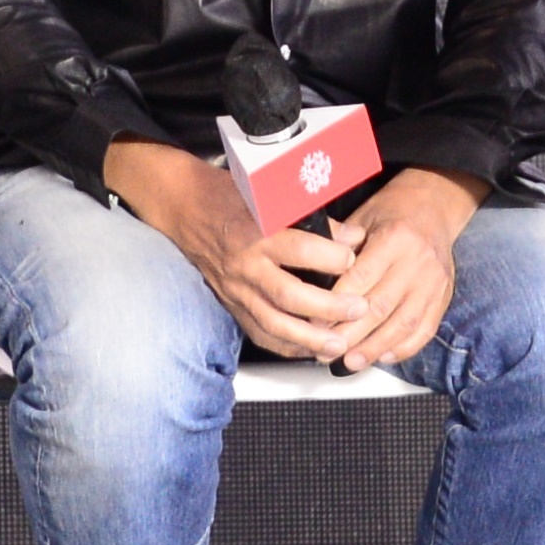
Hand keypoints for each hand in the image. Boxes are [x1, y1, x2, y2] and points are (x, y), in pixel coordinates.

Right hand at [102, 138, 368, 359]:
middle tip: (359, 309)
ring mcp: (236, 289)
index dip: (333, 256)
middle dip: (329, 307)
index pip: (300, 249)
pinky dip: (285, 346)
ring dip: (310, 338)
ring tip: (338, 344)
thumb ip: (311, 215)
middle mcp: (246, 265)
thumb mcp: (269, 194)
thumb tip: (353, 237)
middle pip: (290, 295)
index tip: (355, 256)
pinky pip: (258, 332)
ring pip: (274, 322)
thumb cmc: (230, 196)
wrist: (185, 209)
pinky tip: (308, 350)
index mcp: (257, 232)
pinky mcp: (231, 303)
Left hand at [329, 166, 489, 371]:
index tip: (314, 324)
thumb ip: (339, 246)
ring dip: (375, 348)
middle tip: (326, 351)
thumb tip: (311, 276)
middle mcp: (418, 262)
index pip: (361, 279)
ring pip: (403, 324)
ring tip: (350, 362)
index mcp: (394, 238)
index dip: (336, 305)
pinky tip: (383, 357)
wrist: (433, 208)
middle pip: (380, 307)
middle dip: (351, 334)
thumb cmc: (390, 213)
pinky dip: (404, 348)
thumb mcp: (362, 219)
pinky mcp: (444, 297)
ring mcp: (434, 282)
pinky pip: (425, 329)